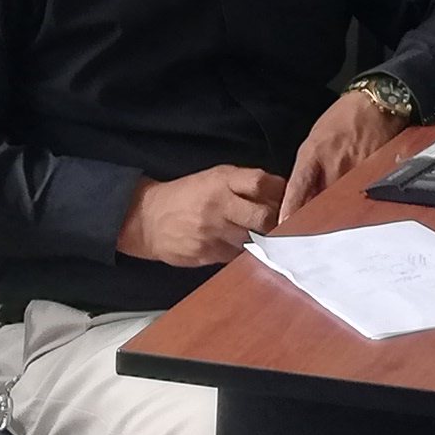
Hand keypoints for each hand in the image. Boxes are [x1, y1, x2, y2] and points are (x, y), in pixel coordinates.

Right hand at [115, 164, 286, 265]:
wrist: (147, 219)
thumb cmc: (187, 196)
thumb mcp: (214, 178)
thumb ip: (245, 183)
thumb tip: (283, 191)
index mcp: (222, 181)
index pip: (262, 183)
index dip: (279, 192)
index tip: (286, 199)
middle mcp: (218, 205)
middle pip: (263, 216)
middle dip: (276, 221)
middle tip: (279, 224)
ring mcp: (212, 231)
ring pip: (253, 240)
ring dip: (262, 240)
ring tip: (262, 237)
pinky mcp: (207, 253)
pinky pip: (237, 256)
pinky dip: (243, 253)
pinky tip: (240, 247)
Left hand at [281, 88, 406, 222]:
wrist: (378, 103)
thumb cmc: (344, 118)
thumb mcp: (315, 138)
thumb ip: (307, 167)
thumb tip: (300, 197)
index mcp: (313, 154)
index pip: (297, 190)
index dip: (289, 212)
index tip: (283, 229)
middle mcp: (334, 164)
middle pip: (320, 204)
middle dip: (314, 219)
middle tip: (309, 233)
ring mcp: (357, 172)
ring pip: (342, 204)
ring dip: (337, 215)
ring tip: (336, 224)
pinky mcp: (376, 175)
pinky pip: (364, 197)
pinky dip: (360, 206)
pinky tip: (360, 209)